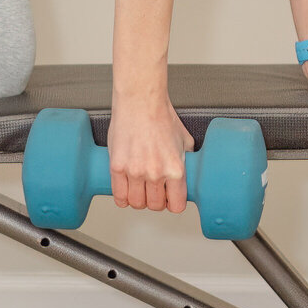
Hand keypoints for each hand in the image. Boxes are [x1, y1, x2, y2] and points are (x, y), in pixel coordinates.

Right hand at [106, 96, 197, 212]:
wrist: (140, 102)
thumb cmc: (160, 116)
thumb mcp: (184, 140)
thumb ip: (187, 158)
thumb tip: (189, 169)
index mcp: (175, 169)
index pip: (176, 206)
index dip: (173, 204)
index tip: (169, 199)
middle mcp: (156, 173)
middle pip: (155, 206)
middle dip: (155, 201)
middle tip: (153, 192)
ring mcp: (135, 172)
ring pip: (136, 203)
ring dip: (138, 200)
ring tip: (139, 190)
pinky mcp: (117, 167)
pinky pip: (119, 195)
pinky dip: (122, 198)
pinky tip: (125, 191)